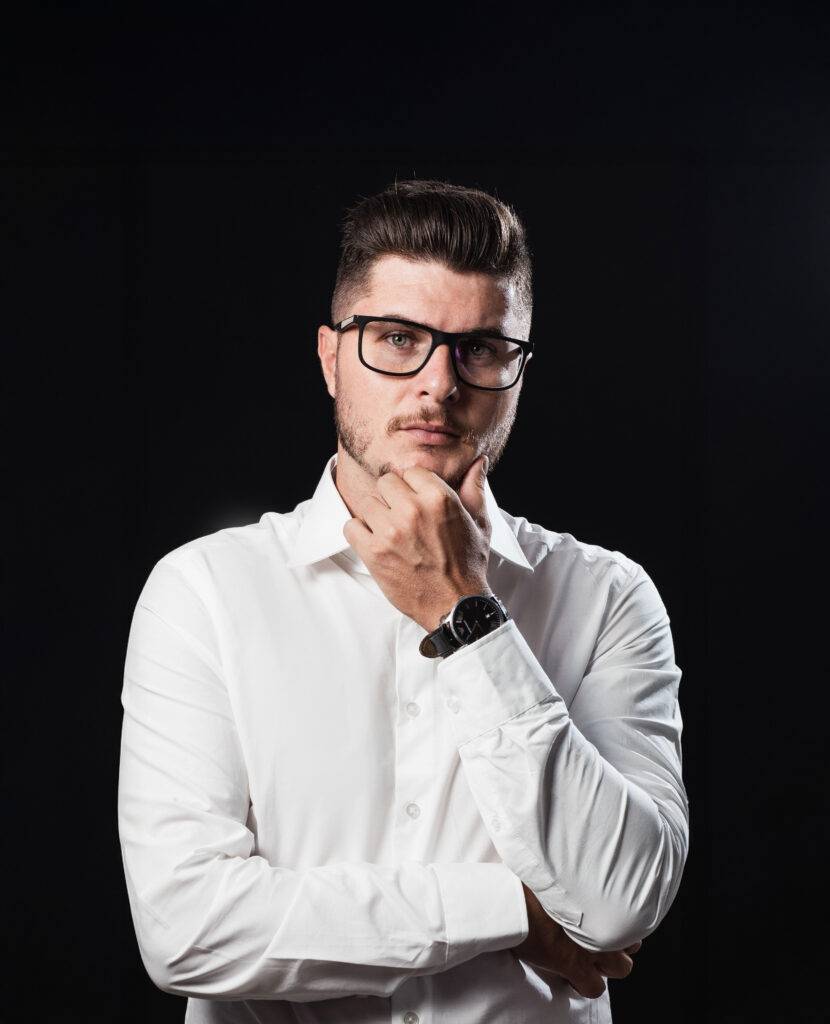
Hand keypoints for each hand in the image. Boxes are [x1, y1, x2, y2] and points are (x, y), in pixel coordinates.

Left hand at [342, 454, 491, 631]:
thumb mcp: (479, 523)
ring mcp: (391, 531)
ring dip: (376, 515)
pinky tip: (376, 542)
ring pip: (368, 502)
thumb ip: (475, 488)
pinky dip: (359, 533)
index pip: (411, 471)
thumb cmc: (468, 564)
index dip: (414, 486)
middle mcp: (413, 510)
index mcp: (439, 498)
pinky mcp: (374, 552)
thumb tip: (479, 461)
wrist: (456, 604)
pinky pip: (351, 526)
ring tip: (391, 532)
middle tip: (402, 517)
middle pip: (386, 482)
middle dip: (393, 497)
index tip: (417, 501)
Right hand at [511, 883, 641, 998]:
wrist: (514, 899)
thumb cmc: (531, 879)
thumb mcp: (558, 872)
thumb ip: (575, 880)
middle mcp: (604, 923)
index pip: (630, 915)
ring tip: (589, 957)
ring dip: (608, 964)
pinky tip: (571, 975)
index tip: (600, 920)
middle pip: (633, 941)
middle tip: (598, 939)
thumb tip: (572, 871)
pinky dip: (585, 983)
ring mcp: (593, 948)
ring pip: (623, 968)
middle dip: (619, 942)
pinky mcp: (575, 967)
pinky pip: (594, 988)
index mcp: (602, 899)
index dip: (616, 920)